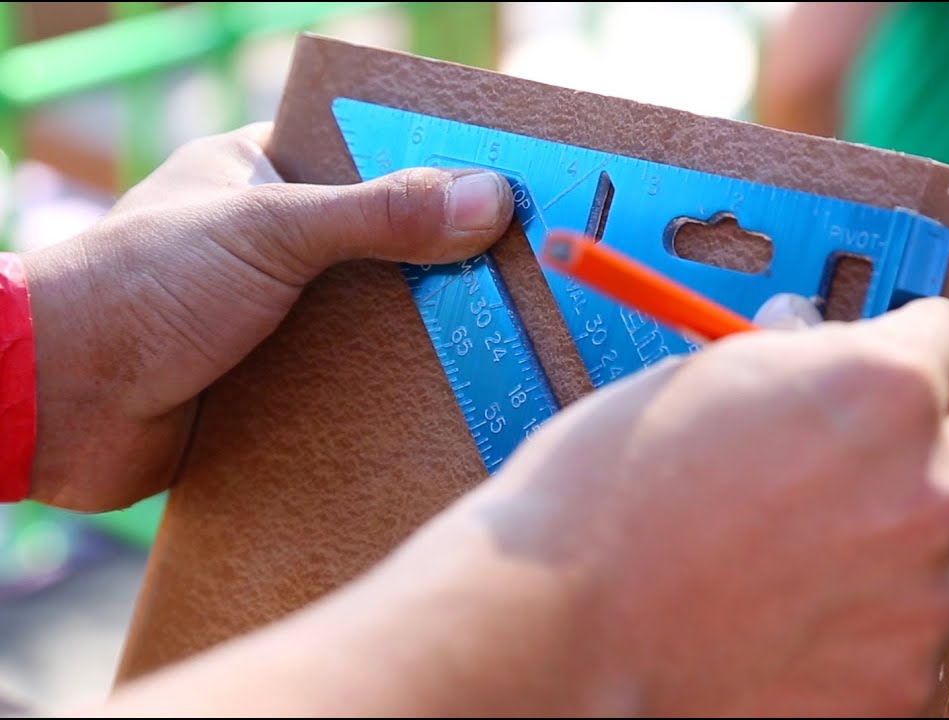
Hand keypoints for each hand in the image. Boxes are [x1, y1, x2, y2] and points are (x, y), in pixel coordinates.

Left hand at [23, 123, 512, 510]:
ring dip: (420, 336)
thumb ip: (379, 215)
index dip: (436, 168)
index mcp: (262, 174)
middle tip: (522, 279)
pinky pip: (348, 380)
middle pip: (382, 244)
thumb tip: (491, 198)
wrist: (55, 404)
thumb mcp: (270, 233)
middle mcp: (272, 242)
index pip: (368, 154)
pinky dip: (387, 391)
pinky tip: (445, 402)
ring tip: (501, 345)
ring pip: (372, 317)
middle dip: (443, 264)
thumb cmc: (144, 287)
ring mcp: (273, 314)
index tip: (509, 189)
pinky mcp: (272, 382)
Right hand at [327, 297, 948, 715]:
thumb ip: (790, 361)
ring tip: (903, 524)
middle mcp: (929, 489)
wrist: (555, 633)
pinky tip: (841, 608)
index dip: (914, 341)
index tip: (892, 358)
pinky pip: (948, 633)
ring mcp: (927, 600)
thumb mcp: (696, 383)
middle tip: (928, 425)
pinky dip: (913, 611)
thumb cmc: (600, 499)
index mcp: (881, 388)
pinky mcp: (903, 686)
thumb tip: (818, 341)